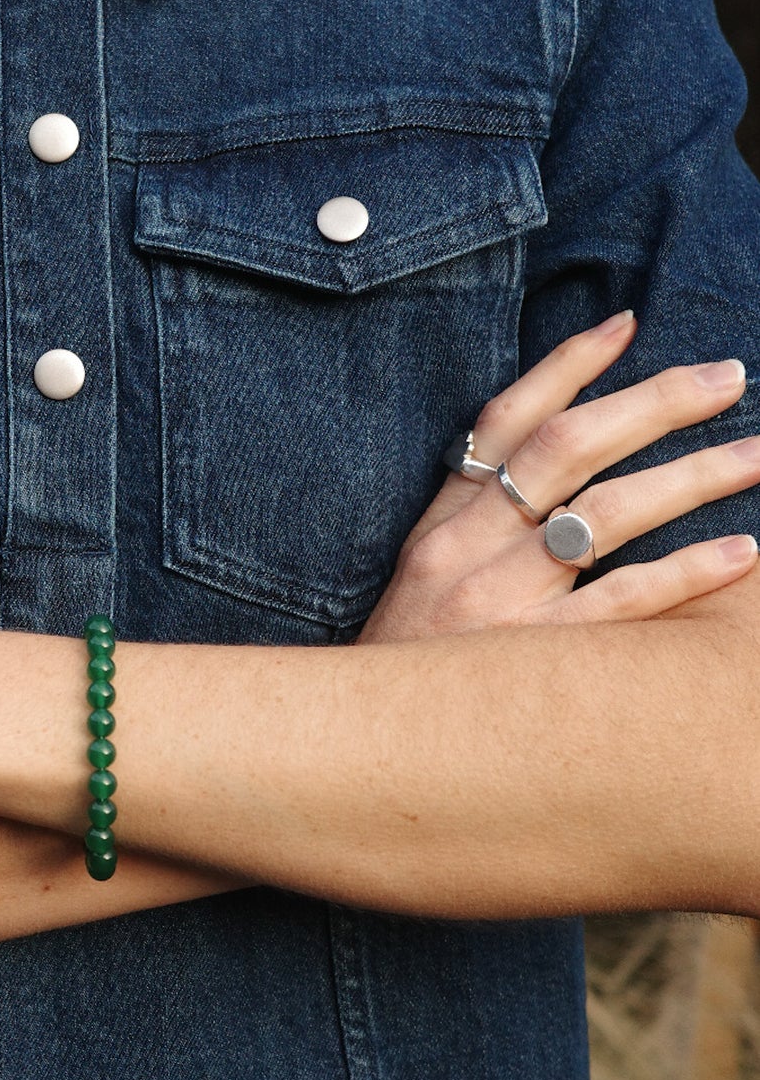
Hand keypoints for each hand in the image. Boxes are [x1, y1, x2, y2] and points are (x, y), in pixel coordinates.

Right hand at [358, 309, 758, 643]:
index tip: (627, 326)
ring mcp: (499, 605)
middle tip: (728, 377)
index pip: (505, 422)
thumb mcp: (421, 583)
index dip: (567, 368)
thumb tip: (546, 473)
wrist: (358, 753)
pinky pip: (621, 605)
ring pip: (605, 515)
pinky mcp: (530, 662)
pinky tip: (743, 554)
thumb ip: (474, 525)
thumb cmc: (406, 670)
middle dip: (653, 405)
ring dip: (692, 477)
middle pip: (568, 450)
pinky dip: (685, 574)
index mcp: (441, 524)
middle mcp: (467, 551)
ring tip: (758, 453)